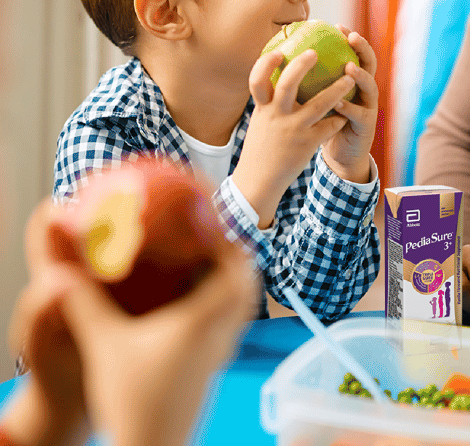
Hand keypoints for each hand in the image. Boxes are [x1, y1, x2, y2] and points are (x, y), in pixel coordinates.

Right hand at [4, 199, 259, 445]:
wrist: (152, 445)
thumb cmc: (132, 399)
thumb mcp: (104, 343)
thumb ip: (83, 301)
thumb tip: (58, 267)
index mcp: (205, 319)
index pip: (235, 263)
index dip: (229, 234)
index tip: (214, 213)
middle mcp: (224, 332)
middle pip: (247, 279)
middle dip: (234, 251)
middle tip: (212, 231)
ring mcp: (223, 350)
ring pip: (242, 302)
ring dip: (231, 276)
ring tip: (207, 259)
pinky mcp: (216, 365)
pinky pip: (230, 321)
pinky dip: (221, 301)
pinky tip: (193, 302)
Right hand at [233, 48, 352, 227]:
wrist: (260, 179)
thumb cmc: (263, 146)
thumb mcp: (262, 121)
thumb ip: (270, 101)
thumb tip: (279, 76)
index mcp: (262, 109)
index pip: (257, 80)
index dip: (265, 63)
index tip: (278, 50)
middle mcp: (276, 116)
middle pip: (287, 84)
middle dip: (302, 65)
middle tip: (315, 52)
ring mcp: (293, 130)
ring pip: (319, 104)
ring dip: (338, 89)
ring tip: (351, 77)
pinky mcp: (307, 144)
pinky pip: (330, 126)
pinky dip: (340, 117)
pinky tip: (348, 112)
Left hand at [316, 28, 379, 183]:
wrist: (340, 154)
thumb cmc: (324, 125)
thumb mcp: (317, 101)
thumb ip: (308, 82)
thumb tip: (283, 59)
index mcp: (352, 81)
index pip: (355, 54)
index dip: (349, 39)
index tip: (337, 26)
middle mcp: (363, 90)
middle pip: (369, 64)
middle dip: (363, 48)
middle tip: (351, 38)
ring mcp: (368, 107)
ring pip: (369, 87)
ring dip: (360, 76)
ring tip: (349, 68)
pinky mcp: (366, 126)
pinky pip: (358, 115)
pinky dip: (349, 108)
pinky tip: (339, 104)